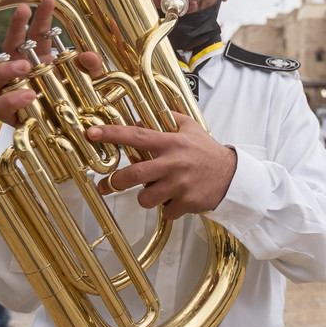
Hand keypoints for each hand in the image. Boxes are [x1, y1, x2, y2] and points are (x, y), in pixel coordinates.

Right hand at [0, 0, 102, 125]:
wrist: (72, 137)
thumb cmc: (77, 104)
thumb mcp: (91, 84)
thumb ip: (92, 69)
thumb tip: (88, 55)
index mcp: (39, 62)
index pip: (35, 34)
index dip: (39, 16)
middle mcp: (21, 76)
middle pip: (7, 48)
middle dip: (14, 28)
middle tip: (24, 15)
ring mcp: (12, 95)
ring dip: (6, 70)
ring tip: (24, 67)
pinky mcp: (11, 117)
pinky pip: (1, 108)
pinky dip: (13, 101)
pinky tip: (29, 96)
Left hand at [91, 112, 236, 218]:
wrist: (233, 176)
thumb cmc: (208, 152)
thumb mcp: (191, 128)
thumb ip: (169, 118)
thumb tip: (144, 115)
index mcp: (172, 142)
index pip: (137, 136)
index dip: (112, 134)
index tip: (92, 133)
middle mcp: (173, 162)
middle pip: (133, 174)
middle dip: (116, 182)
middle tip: (109, 184)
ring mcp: (180, 184)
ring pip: (146, 198)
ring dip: (146, 197)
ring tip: (156, 191)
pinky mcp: (186, 202)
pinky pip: (165, 211)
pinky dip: (167, 208)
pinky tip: (177, 199)